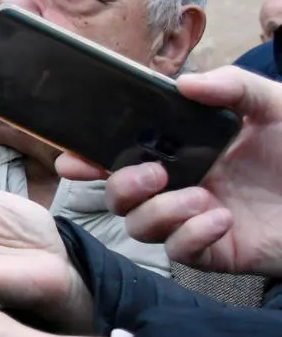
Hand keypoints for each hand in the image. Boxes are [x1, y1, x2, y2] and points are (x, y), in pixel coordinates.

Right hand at [59, 66, 281, 276]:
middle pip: (118, 195)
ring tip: (202, 199)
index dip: (91, 158)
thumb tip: (184, 83)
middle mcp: (183, 186)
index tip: (74, 158)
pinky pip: (179, 251)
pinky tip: (222, 219)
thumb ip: (233, 87)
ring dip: (161, 212)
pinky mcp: (215, 252)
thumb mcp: (276, 106)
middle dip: (121, 186)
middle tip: (153, 176)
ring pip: (140, 226)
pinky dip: (192, 234)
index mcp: (187, 151)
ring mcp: (196, 221)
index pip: (125, 154)